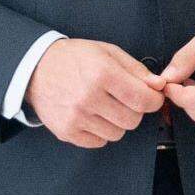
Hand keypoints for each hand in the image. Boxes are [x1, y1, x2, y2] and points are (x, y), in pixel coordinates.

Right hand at [29, 38, 166, 147]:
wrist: (36, 68)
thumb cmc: (74, 58)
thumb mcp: (108, 52)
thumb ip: (137, 70)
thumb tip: (159, 86)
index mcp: (102, 74)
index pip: (143, 100)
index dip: (153, 100)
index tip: (151, 97)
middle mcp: (88, 97)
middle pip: (132, 120)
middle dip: (135, 111)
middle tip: (124, 99)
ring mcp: (76, 117)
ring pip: (117, 133)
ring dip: (117, 122)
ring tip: (105, 106)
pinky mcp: (67, 132)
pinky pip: (99, 142)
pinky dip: (101, 131)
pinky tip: (92, 115)